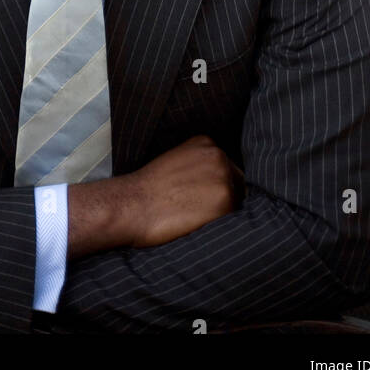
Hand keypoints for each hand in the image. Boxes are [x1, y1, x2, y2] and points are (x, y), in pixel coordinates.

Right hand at [122, 134, 243, 247]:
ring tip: (196, 219)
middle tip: (198, 212)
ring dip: (224, 214)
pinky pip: (234, 220)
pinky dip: (221, 226)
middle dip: (224, 199)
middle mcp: (219, 156)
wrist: (132, 205)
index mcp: (206, 143)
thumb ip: (200, 166)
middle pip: (237, 184)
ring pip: (237, 203)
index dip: (217, 188)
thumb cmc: (148, 189)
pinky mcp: (226, 202)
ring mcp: (224, 177)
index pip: (227, 169)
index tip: (202, 199)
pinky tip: (198, 225)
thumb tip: (217, 184)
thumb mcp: (176, 161)